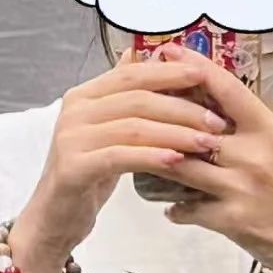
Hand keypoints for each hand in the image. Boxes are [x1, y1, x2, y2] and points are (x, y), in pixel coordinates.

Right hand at [12, 49, 230, 259]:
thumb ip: (123, 97)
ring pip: (134, 127)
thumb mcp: (108, 130)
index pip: (133, 74)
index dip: (170, 73)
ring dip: (176, 134)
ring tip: (208, 143)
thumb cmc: (88, 173)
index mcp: (85, 95)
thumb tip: (140, 55)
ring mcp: (71, 137)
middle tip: (218, 122)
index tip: (206, 77)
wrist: (54, 217)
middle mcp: (75, 110)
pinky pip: (121, 156)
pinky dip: (152, 156)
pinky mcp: (73, 166)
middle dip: (183, 107)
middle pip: (138, 98)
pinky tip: (178, 160)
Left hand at [154, 41, 272, 272]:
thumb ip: (248, 125)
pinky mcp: (230, 220)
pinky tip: (169, 206)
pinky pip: (186, 208)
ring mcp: (241, 188)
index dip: (194, 67)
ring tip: (141, 157)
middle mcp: (254, 154)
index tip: (168, 51)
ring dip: (158, 162)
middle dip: (160, 118)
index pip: (227, 89)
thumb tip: (209, 99)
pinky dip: (175, 208)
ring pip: (180, 166)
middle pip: (192, 128)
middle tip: (132, 108)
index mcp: (269, 130)